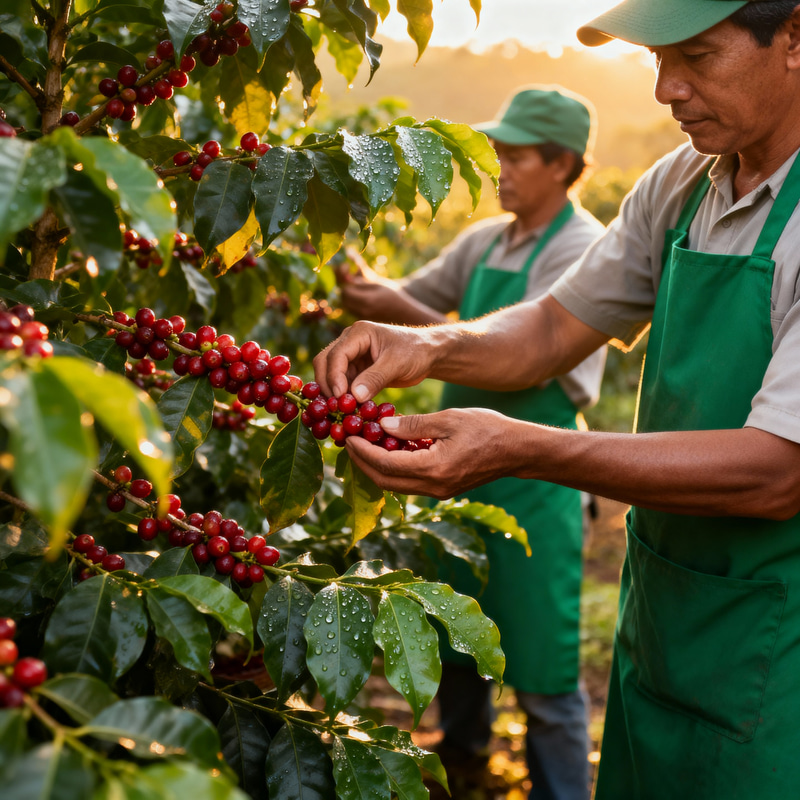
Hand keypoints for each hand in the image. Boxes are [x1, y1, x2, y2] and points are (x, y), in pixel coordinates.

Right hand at [313, 320, 435, 400]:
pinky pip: (342, 384)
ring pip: (330, 375)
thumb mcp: (397, 364)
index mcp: (358, 333)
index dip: (334, 377)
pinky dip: (343, 397)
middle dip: (327, 385)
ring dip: (333, 393)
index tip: (341, 398)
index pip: (336, 355)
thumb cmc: (415, 352)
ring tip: (341, 412)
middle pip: (325, 363)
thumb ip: (375, 378)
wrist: (427, 354)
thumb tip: (354, 396)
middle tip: (336, 408)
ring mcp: (351, 356)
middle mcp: (349, 342)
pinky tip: (349, 411)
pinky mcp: (356, 370)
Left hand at [344, 408, 523, 497]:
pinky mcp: (442, 490)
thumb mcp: (448, 419)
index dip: (362, 450)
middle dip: (362, 462)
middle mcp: (432, 486)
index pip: (384, 463)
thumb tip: (382, 426)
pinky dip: (393, 468)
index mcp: (433, 468)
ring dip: (375, 467)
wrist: (517, 451)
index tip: (348, 435)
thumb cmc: (487, 429)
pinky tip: (388, 450)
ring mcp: (437, 492)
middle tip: (348, 441)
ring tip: (364, 444)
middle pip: (383, 480)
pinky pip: (409, 483)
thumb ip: (413, 424)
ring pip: (395, 484)